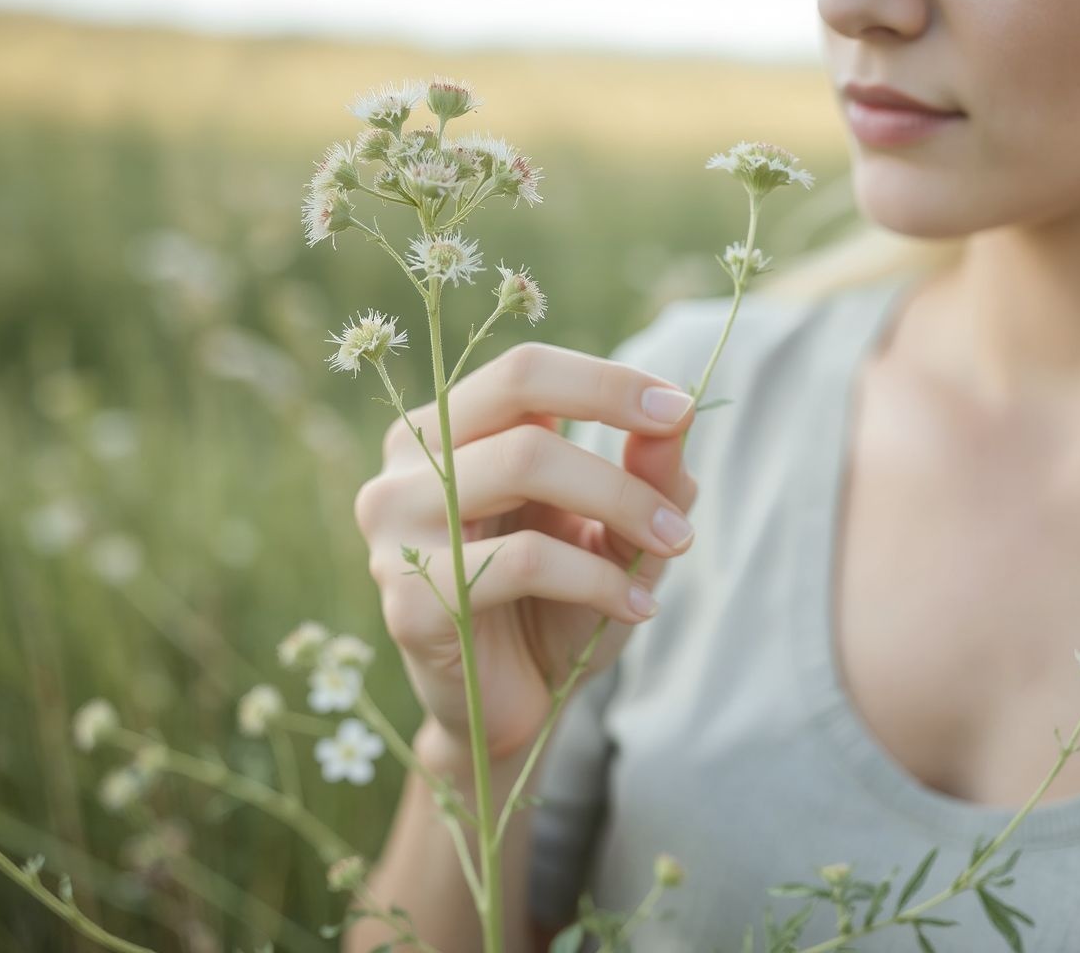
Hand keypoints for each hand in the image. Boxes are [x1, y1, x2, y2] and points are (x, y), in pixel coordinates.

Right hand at [354, 341, 698, 760]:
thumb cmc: (559, 606)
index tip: (679, 408)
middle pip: (519, 397)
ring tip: (673, 544)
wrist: (515, 710)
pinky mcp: (409, 598)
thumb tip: (677, 418)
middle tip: (683, 485)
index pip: (523, 369)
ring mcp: (396, 528)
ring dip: (621, 500)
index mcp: (448, 431)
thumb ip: (643, 472)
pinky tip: (637, 607)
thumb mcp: (612, 530)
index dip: (606, 380)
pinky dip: (598, 578)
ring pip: (522, 463)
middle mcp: (407, 464)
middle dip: (619, 429)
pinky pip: (523, 559)